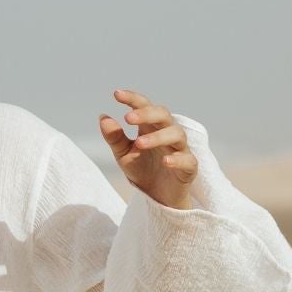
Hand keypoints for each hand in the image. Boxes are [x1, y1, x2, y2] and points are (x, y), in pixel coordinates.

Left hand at [100, 90, 197, 210]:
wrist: (157, 197)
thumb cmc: (142, 169)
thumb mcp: (123, 155)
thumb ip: (115, 138)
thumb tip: (103, 117)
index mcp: (151, 127)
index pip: (144, 106)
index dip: (133, 99)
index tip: (116, 94)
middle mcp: (167, 133)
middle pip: (163, 115)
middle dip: (147, 114)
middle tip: (127, 118)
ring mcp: (180, 149)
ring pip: (176, 134)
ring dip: (157, 137)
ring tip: (139, 143)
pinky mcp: (189, 168)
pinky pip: (187, 160)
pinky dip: (177, 159)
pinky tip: (165, 162)